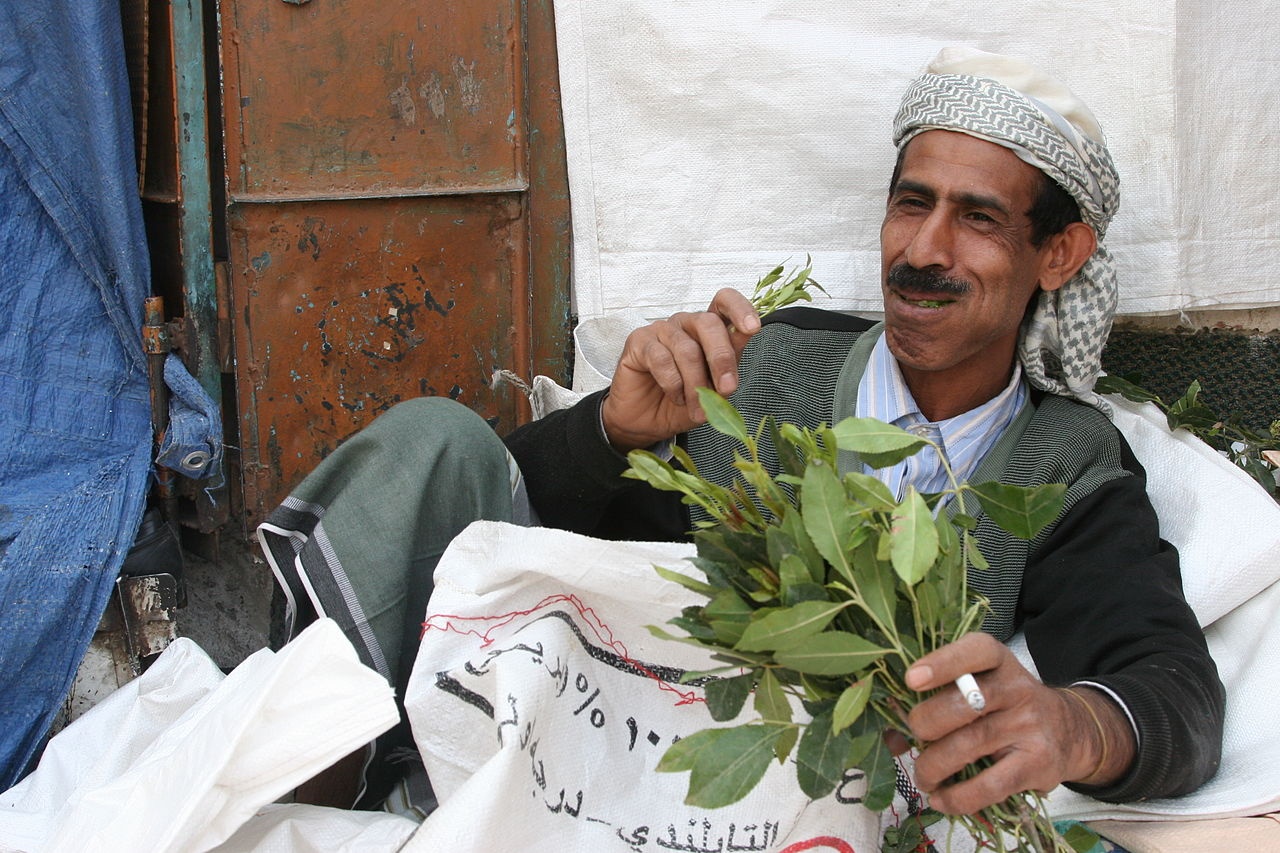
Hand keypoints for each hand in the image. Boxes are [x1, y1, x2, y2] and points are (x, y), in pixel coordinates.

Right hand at [601, 289, 759, 451]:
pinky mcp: (639, 341)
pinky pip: (661, 359)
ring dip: (696, 385)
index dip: (740, 308)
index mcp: (708, 329)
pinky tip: (675, 397)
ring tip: (697, 411)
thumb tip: (747, 335)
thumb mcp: (713, 389)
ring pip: (687, 349)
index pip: (724, 302)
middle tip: (727, 389)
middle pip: (708, 323)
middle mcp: (686, 324)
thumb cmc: (682, 402)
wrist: (646, 423)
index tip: (753, 328)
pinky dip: (673, 384)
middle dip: (721, 358)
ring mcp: (661, 330)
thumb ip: (730, 363)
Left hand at [901, 633, 1135, 814]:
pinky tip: (941, 798)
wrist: (1070, 730)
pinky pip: (989, 785)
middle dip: (925, 725)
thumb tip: (891, 738)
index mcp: (998, 660)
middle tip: (914, 737)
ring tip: (923, 776)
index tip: (912, 680)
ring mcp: (1029, 726)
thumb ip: (939, 699)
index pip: (975, 652)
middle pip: (962, 704)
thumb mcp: (980, 686)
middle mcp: (1016, 688)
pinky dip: (957, 797)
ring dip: (933, 766)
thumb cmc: (1005, 705)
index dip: (942, 664)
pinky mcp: (1037, 765)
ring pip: (968, 746)